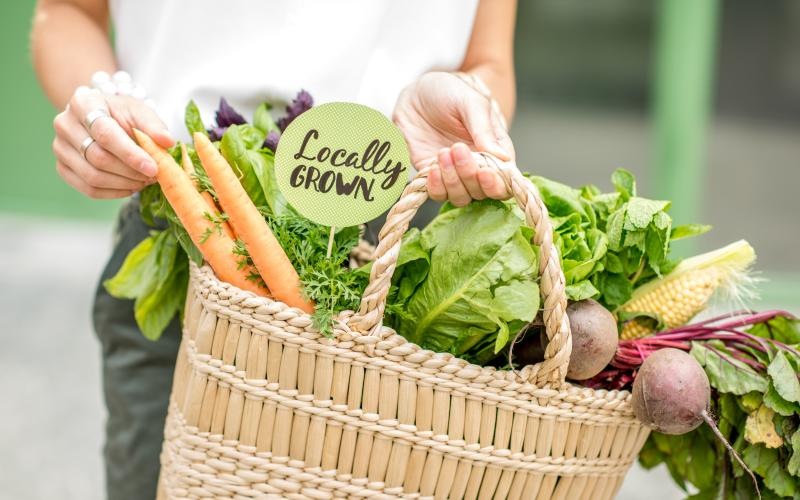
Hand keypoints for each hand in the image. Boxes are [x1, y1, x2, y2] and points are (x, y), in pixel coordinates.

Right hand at [52, 88, 173, 198]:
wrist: (102, 117)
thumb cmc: (122, 114)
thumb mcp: (140, 112)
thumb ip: (153, 126)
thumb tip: (167, 142)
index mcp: (83, 103)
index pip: (105, 134)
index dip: (130, 154)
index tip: (153, 168)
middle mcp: (65, 124)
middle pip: (97, 158)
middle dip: (130, 171)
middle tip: (154, 176)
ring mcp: (60, 147)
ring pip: (92, 177)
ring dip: (124, 184)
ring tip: (145, 180)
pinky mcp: (63, 167)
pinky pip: (88, 189)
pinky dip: (114, 192)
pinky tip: (132, 187)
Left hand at [393, 72, 513, 206]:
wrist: (417, 92)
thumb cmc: (451, 92)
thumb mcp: (471, 102)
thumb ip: (484, 129)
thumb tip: (503, 158)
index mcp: (496, 150)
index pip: (505, 180)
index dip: (496, 183)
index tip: (484, 173)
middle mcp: (477, 167)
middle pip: (482, 192)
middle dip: (469, 176)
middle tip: (456, 149)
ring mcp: (455, 174)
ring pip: (461, 197)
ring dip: (452, 181)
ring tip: (442, 153)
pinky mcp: (433, 177)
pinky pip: (437, 193)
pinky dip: (435, 186)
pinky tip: (432, 169)